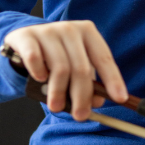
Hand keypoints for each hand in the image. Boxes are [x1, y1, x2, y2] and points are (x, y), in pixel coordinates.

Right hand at [3, 21, 127, 121]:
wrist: (24, 41)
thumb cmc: (55, 56)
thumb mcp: (74, 66)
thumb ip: (88, 82)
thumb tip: (97, 102)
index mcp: (88, 32)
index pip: (104, 58)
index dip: (113, 79)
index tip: (119, 99)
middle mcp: (70, 29)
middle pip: (81, 67)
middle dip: (82, 96)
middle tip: (80, 116)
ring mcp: (48, 31)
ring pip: (60, 67)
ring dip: (59, 92)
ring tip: (56, 107)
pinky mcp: (27, 37)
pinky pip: (35, 59)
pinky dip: (39, 72)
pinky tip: (40, 79)